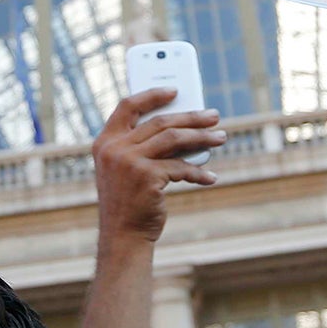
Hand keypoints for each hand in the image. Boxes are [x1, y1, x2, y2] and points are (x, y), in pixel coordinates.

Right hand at [93, 89, 222, 244]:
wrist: (122, 236)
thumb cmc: (128, 202)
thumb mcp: (125, 169)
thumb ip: (142, 146)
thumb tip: (183, 128)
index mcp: (105, 142)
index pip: (127, 106)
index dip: (152, 95)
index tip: (175, 91)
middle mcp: (114, 148)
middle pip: (160, 121)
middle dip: (191, 117)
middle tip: (214, 116)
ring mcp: (129, 161)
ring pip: (174, 138)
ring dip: (202, 137)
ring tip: (221, 137)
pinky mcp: (147, 177)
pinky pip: (180, 167)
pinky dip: (198, 172)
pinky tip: (211, 176)